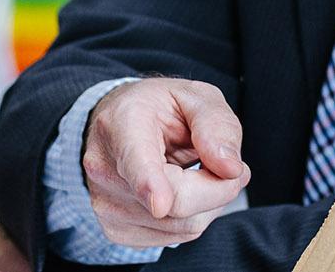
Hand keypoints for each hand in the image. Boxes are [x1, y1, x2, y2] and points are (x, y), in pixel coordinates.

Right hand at [80, 77, 250, 247]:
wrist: (120, 126)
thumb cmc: (160, 109)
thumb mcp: (197, 97)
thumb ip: (218, 126)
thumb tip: (230, 169)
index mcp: (121, 123)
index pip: (136, 163)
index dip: (150, 185)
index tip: (160, 203)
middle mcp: (104, 167)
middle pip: (176, 202)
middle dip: (217, 187)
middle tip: (228, 165)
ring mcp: (106, 204)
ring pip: (181, 225)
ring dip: (206, 203)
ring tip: (197, 172)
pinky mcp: (115, 231)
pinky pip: (174, 237)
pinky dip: (190, 217)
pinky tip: (179, 190)